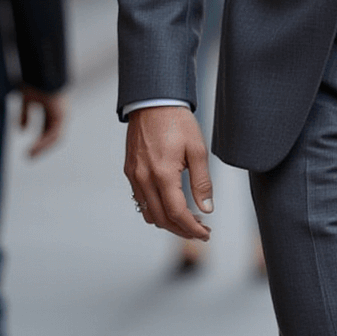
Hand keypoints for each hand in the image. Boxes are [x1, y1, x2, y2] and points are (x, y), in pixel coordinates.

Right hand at [19, 87, 67, 156]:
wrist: (40, 73)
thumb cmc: (33, 80)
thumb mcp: (26, 99)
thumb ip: (25, 113)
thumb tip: (21, 130)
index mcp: (50, 104)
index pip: (46, 126)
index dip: (37, 136)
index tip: (26, 144)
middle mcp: (58, 110)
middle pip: (51, 132)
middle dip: (40, 144)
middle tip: (29, 155)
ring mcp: (62, 113)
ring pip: (54, 136)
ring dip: (41, 147)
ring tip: (29, 155)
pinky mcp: (62, 116)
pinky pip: (55, 135)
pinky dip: (44, 143)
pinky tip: (33, 148)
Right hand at [124, 105, 213, 241]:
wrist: (152, 102)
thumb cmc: (177, 122)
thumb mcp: (198, 150)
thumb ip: (202, 182)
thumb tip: (206, 209)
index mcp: (162, 174)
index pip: (177, 214)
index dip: (192, 229)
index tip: (206, 234)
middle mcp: (144, 179)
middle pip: (162, 219)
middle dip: (182, 230)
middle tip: (201, 231)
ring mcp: (134, 176)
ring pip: (149, 213)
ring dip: (168, 222)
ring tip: (189, 220)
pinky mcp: (130, 171)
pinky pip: (141, 200)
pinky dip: (156, 210)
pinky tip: (171, 205)